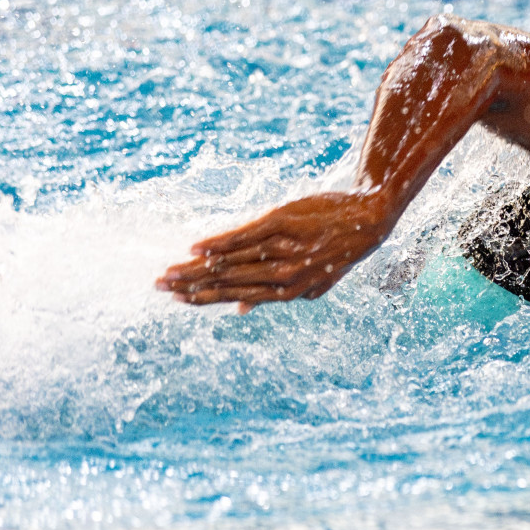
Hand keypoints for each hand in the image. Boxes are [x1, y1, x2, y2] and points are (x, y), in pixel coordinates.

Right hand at [157, 191, 394, 311]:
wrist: (369, 218)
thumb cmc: (338, 250)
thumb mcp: (315, 281)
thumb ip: (278, 295)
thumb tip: (240, 311)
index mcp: (289, 291)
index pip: (238, 297)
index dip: (206, 299)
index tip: (179, 300)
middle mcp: (284, 274)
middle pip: (229, 282)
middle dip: (192, 286)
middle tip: (160, 287)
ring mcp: (283, 248)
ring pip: (232, 262)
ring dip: (197, 268)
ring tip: (170, 271)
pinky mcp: (282, 222)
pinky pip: (245, 236)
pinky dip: (220, 243)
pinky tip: (196, 248)